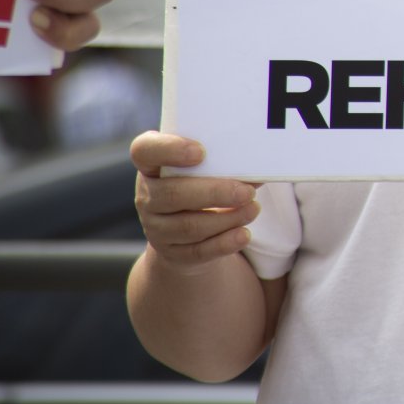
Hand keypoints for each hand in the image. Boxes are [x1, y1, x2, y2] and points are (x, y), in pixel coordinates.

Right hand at [132, 130, 259, 274]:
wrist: (186, 230)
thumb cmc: (200, 183)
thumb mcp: (205, 168)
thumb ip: (222, 162)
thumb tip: (258, 166)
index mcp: (151, 165)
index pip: (145, 150)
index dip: (169, 149)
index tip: (201, 151)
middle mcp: (147, 196)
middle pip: (172, 194)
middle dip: (215, 193)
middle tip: (247, 191)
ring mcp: (156, 227)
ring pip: (189, 226)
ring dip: (227, 218)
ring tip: (254, 208)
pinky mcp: (172, 253)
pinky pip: (198, 251)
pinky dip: (224, 243)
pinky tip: (244, 234)